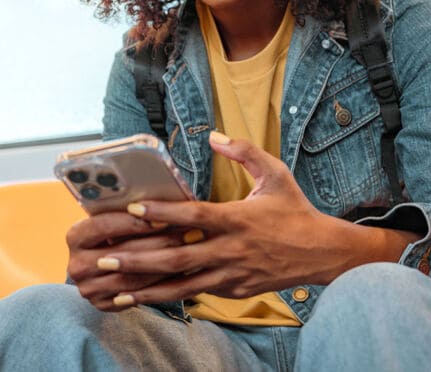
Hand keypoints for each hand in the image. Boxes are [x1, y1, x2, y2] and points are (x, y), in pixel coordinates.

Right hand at [65, 210, 191, 310]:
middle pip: (121, 254)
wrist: (100, 266)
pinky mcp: (101, 305)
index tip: (164, 218)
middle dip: (158, 243)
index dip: (135, 222)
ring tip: (190, 252)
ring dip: (164, 265)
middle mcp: (76, 265)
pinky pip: (135, 297)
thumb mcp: (114, 219)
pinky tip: (180, 273)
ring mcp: (87, 288)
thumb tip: (162, 198)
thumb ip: (129, 213)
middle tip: (189, 234)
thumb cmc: (115, 232)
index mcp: (75, 236)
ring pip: (132, 278)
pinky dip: (159, 285)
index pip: (103, 226)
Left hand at [90, 131, 415, 309]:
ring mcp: (232, 274)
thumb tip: (214, 135)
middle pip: (179, 257)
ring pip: (183, 284)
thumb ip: (244, 151)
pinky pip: (197, 293)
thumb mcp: (276, 174)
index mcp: (238, 219)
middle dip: (140, 260)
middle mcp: (231, 249)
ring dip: (148, 287)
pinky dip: (170, 296)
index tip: (134, 208)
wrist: (323, 253)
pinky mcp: (234, 290)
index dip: (163, 212)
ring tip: (115, 288)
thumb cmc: (296, 211)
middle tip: (107, 259)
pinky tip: (144, 296)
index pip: (194, 215)